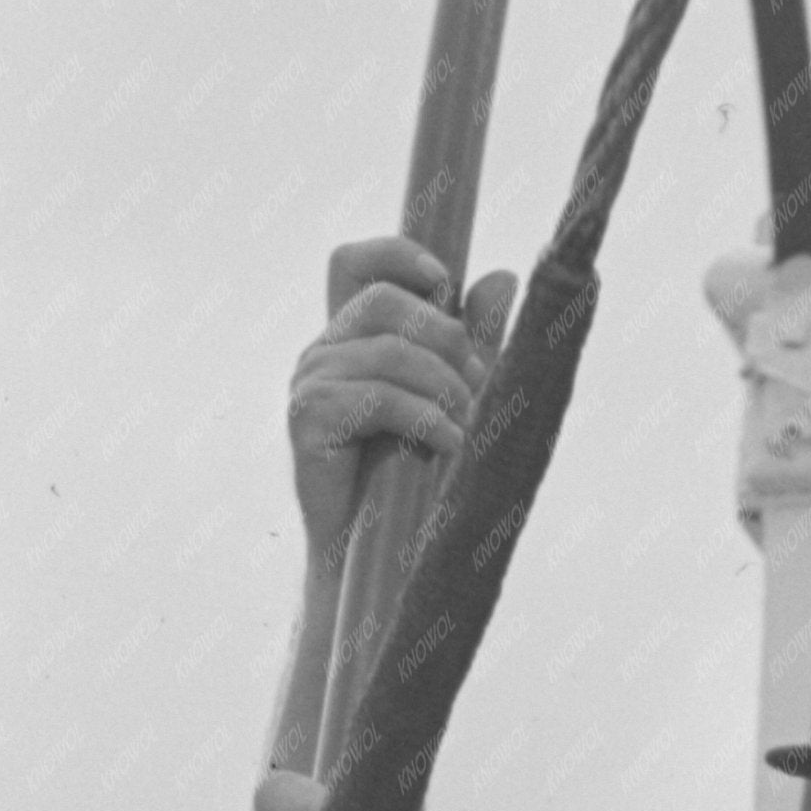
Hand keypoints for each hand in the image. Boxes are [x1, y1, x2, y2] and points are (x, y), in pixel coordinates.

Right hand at [287, 237, 515, 568]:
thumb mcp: (452, 398)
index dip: (395, 254)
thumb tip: (502, 276)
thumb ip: (473, 341)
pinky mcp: (307, 418)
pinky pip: (379, 396)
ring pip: (391, 351)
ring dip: (445, 388)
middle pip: (387, 303)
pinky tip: (448, 446)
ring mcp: (310, 381)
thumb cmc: (412, 480)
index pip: (353, 263)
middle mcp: (324, 351)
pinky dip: (425, 418)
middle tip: (480, 387)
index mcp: (351, 338)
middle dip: (447, 339)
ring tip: (468, 427)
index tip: (444, 279)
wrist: (370, 556)